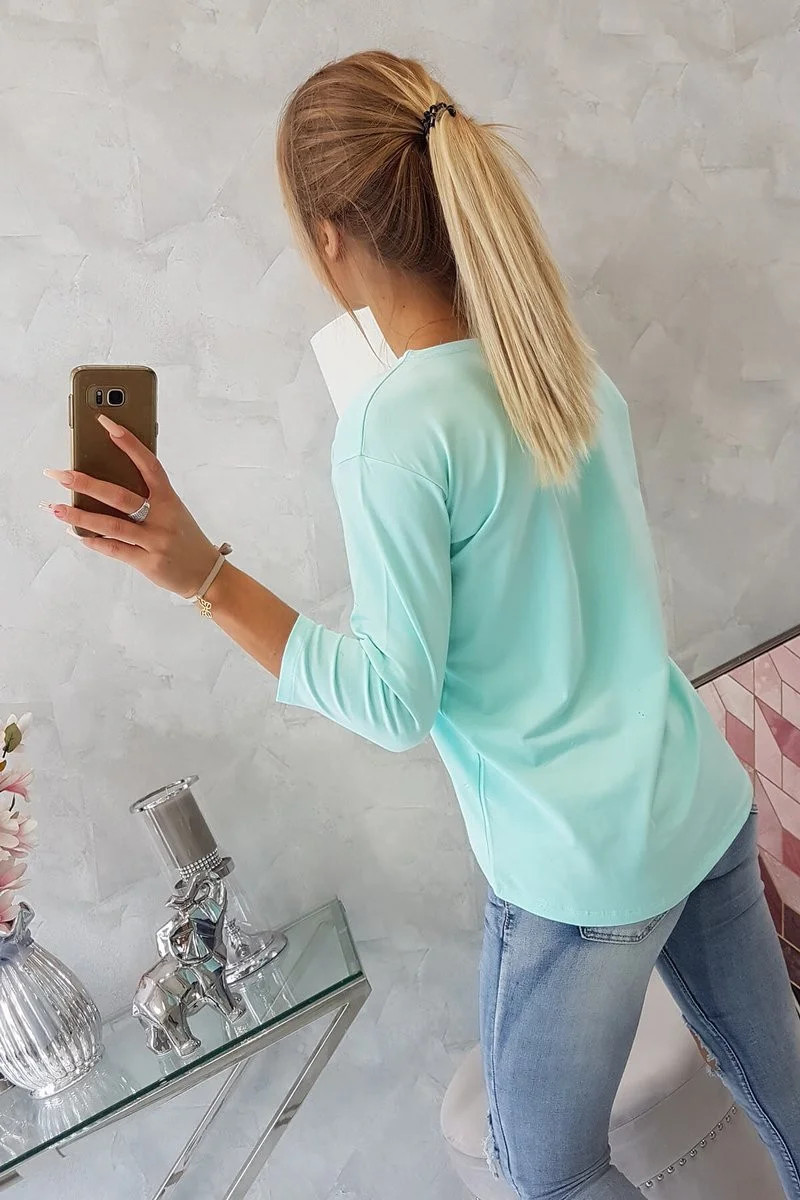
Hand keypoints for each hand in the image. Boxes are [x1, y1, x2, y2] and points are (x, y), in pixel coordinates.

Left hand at [43, 416, 218, 597]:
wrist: (205, 572)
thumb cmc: (185, 538)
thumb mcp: (174, 512)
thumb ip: (149, 497)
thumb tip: (109, 482)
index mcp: (170, 499)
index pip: (149, 464)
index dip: (129, 443)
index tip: (106, 424)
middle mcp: (163, 518)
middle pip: (120, 496)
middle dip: (86, 484)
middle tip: (60, 475)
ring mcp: (155, 541)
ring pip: (112, 525)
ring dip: (80, 517)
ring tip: (56, 508)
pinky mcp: (148, 562)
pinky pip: (115, 550)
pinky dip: (94, 541)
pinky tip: (77, 534)